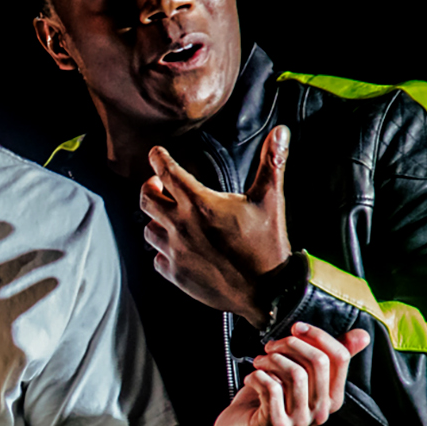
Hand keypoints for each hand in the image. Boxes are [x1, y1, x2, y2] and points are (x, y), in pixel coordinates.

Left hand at [140, 125, 293, 321]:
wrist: (266, 292)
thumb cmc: (267, 246)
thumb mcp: (270, 200)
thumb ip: (271, 163)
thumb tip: (280, 132)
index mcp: (200, 204)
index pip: (166, 172)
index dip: (158, 158)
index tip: (156, 154)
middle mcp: (181, 226)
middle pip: (146, 199)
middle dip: (149, 187)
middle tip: (157, 185)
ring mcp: (176, 252)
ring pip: (149, 229)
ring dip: (156, 220)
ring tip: (168, 217)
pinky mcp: (177, 275)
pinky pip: (157, 258)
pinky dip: (163, 251)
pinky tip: (176, 248)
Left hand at [198, 321, 365, 425]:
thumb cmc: (267, 401)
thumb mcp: (299, 375)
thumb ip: (326, 356)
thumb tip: (363, 335)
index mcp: (332, 397)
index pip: (340, 357)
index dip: (318, 335)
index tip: (296, 327)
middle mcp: (321, 411)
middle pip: (318, 361)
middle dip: (290, 344)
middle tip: (271, 346)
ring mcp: (300, 421)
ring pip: (295, 373)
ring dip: (271, 360)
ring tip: (259, 362)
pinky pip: (272, 388)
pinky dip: (257, 376)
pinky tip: (251, 378)